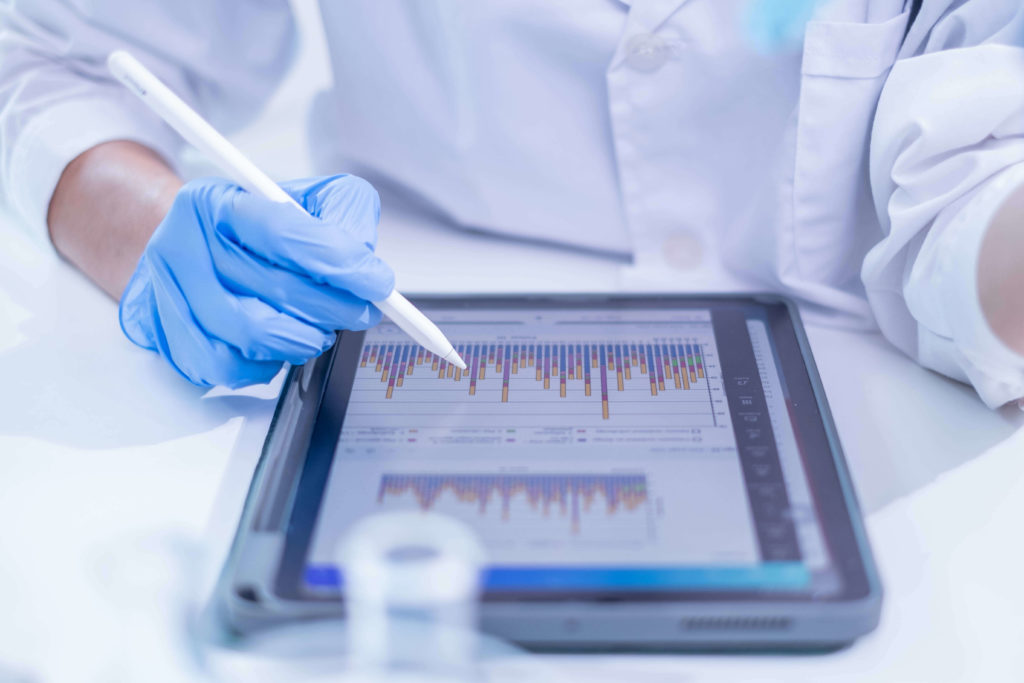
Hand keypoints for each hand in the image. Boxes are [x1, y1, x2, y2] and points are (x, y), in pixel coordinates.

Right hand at [119, 174, 394, 386]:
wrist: (186, 246)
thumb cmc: (253, 226)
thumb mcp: (304, 198)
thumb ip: (344, 214)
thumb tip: (366, 260)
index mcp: (218, 202)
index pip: (286, 233)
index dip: (341, 263)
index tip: (377, 284)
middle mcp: (185, 244)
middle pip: (276, 288)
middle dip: (335, 307)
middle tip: (361, 312)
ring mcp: (169, 294)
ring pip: (253, 333)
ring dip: (304, 339)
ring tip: (321, 330)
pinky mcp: (166, 336)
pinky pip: (227, 366)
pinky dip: (266, 363)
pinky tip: (279, 345)